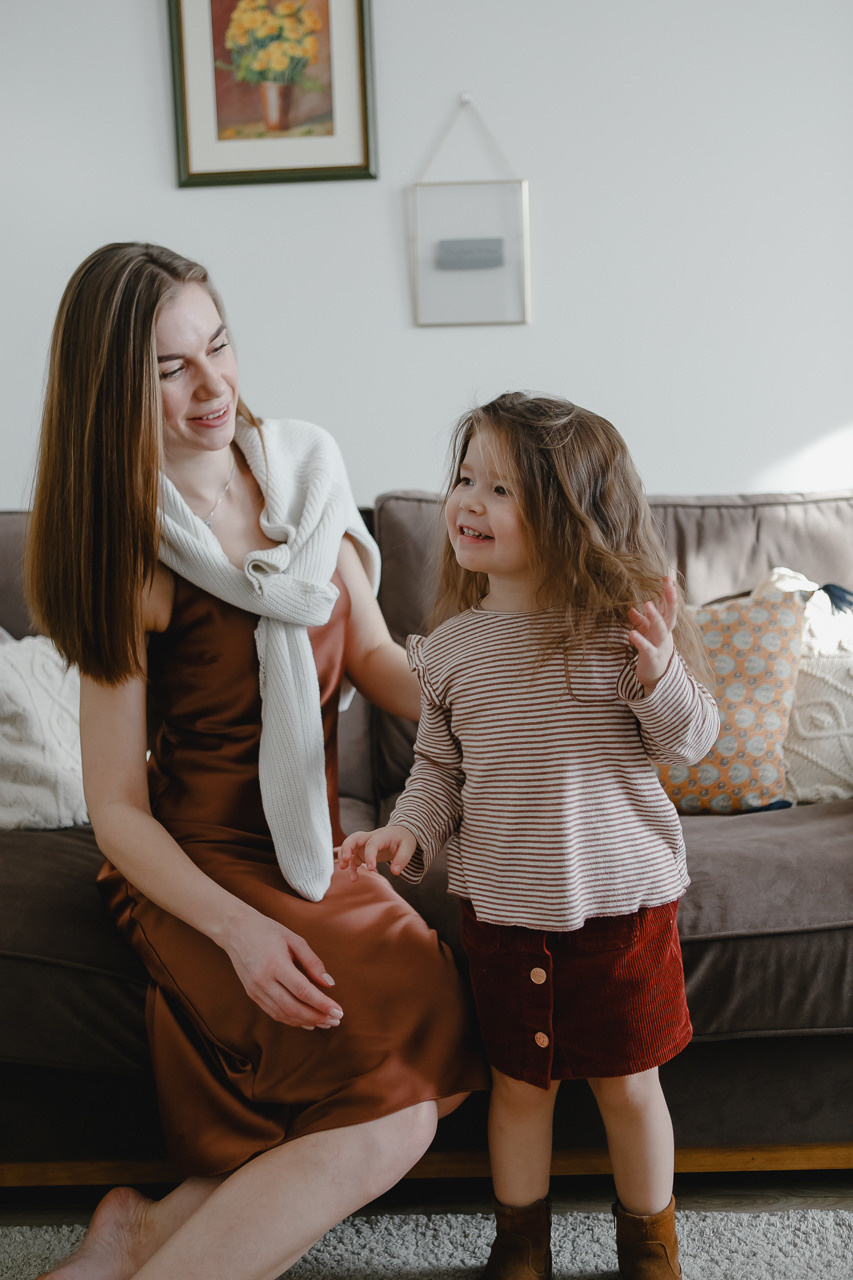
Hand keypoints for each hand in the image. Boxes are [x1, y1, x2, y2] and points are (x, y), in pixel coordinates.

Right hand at [223, 908, 343, 1029]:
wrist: (236, 931)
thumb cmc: (268, 931)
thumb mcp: (295, 939)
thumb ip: (313, 962)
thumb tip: (329, 984)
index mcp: (275, 964)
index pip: (302, 990)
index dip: (322, 1004)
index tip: (338, 1011)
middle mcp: (263, 981)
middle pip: (293, 1008)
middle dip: (317, 1017)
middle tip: (336, 1020)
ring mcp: (255, 990)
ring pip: (283, 1015)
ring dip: (306, 1022)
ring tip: (326, 1022)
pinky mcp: (252, 995)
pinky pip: (274, 1013)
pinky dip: (292, 1020)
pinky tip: (307, 1021)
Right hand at [338, 825, 416, 881]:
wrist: (401, 833)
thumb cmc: (403, 839)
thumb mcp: (408, 848)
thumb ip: (402, 859)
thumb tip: (395, 872)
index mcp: (382, 836)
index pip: (372, 843)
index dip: (370, 855)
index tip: (371, 869)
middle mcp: (370, 838)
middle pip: (353, 838)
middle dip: (346, 848)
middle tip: (345, 860)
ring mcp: (365, 844)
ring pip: (350, 847)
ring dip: (345, 858)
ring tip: (343, 869)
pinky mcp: (363, 852)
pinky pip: (354, 858)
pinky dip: (351, 867)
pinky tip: (354, 877)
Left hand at [628, 577, 677, 693]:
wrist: (657, 678)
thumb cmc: (653, 652)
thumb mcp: (648, 635)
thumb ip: (642, 622)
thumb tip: (631, 610)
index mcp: (665, 627)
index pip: (669, 607)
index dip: (668, 593)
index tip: (668, 577)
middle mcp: (666, 634)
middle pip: (671, 615)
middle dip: (670, 600)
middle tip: (668, 585)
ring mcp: (661, 646)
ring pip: (661, 629)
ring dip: (655, 616)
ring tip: (647, 603)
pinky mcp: (652, 658)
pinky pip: (646, 648)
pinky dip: (639, 640)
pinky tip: (631, 632)